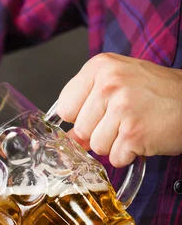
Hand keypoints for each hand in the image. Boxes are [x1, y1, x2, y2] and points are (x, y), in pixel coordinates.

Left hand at [56, 53, 181, 166]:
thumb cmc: (159, 92)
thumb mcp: (119, 83)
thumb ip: (90, 105)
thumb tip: (69, 138)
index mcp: (100, 66)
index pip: (65, 107)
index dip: (81, 117)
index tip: (99, 113)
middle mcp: (109, 84)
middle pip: (80, 130)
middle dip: (100, 133)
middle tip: (124, 120)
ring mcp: (121, 108)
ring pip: (96, 146)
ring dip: (115, 145)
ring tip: (135, 127)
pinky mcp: (134, 133)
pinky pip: (116, 158)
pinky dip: (130, 154)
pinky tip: (143, 137)